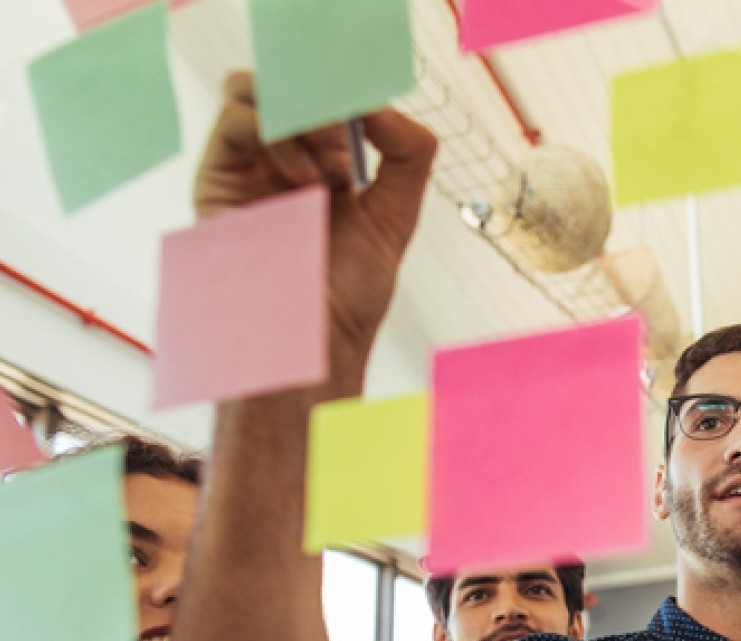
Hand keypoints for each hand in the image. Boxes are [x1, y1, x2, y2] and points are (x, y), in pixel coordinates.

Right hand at [193, 72, 436, 395]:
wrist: (310, 340)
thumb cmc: (349, 295)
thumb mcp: (396, 216)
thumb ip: (407, 157)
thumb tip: (382, 105)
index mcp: (327, 168)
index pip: (330, 100)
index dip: (354, 94)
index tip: (376, 110)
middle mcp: (284, 162)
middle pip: (292, 87)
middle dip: (328, 96)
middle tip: (353, 130)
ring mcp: (250, 168)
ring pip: (261, 91)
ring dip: (302, 109)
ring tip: (332, 156)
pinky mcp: (219, 178)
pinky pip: (236, 117)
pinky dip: (275, 126)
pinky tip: (305, 175)